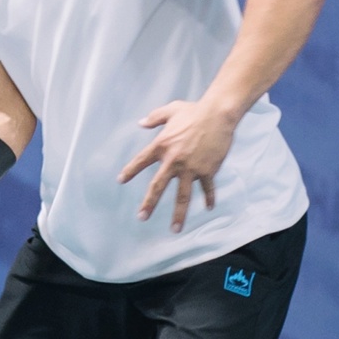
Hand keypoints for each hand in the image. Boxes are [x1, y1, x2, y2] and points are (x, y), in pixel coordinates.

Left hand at [117, 98, 236, 230]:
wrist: (217, 115)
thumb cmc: (194, 111)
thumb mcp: (171, 110)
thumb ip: (154, 118)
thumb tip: (140, 123)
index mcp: (162, 145)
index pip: (141, 161)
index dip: (130, 171)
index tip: (121, 180)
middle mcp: (174, 160)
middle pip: (158, 186)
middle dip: (149, 203)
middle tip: (142, 217)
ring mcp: (191, 168)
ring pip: (182, 196)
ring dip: (178, 214)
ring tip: (175, 229)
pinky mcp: (207, 171)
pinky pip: (207, 188)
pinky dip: (209, 198)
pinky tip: (208, 208)